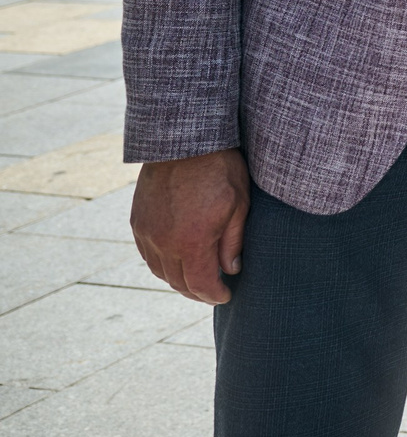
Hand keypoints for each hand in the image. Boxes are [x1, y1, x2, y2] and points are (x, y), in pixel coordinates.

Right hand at [132, 149, 249, 303]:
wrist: (183, 140)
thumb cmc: (220, 168)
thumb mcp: (238, 205)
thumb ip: (232, 242)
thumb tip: (230, 270)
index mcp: (191, 241)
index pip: (200, 284)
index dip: (214, 295)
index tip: (227, 296)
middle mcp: (163, 242)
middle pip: (178, 282)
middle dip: (197, 292)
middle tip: (214, 291)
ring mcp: (147, 232)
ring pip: (160, 271)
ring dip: (178, 280)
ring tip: (197, 279)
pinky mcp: (138, 221)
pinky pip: (148, 255)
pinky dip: (163, 264)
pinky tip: (177, 260)